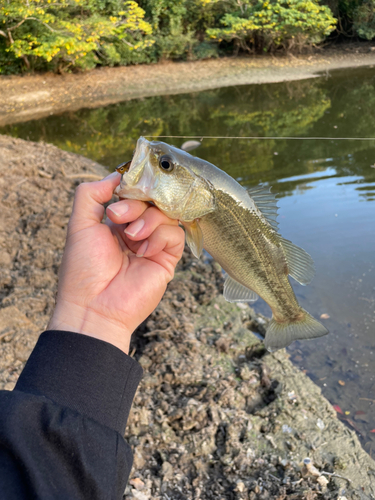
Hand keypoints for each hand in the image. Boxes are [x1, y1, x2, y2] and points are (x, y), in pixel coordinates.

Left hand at [49, 172, 184, 353]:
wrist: (94, 306)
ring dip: (147, 220)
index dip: (131, 189)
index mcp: (117, 224)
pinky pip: (175, 235)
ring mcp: (153, 246)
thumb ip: (90, 194)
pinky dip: (159, 237)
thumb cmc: (83, 269)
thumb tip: (115, 175)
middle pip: (151, 201)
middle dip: (135, 204)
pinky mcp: (167, 260)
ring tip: (130, 237)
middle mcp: (137, 232)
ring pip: (166, 215)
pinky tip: (143, 251)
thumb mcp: (79, 224)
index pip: (134, 195)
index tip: (122, 191)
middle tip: (116, 217)